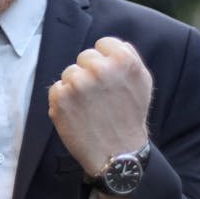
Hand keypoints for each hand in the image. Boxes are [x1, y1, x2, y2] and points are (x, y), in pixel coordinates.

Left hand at [48, 36, 151, 174]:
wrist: (118, 154)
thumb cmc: (130, 117)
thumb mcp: (142, 82)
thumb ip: (127, 57)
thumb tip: (111, 44)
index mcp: (123, 60)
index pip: (103, 43)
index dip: (105, 61)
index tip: (108, 80)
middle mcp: (100, 68)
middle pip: (85, 57)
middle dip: (90, 74)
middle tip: (100, 98)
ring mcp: (78, 83)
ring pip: (69, 73)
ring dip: (76, 88)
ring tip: (90, 108)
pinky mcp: (60, 97)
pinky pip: (57, 89)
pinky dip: (63, 101)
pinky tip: (77, 115)